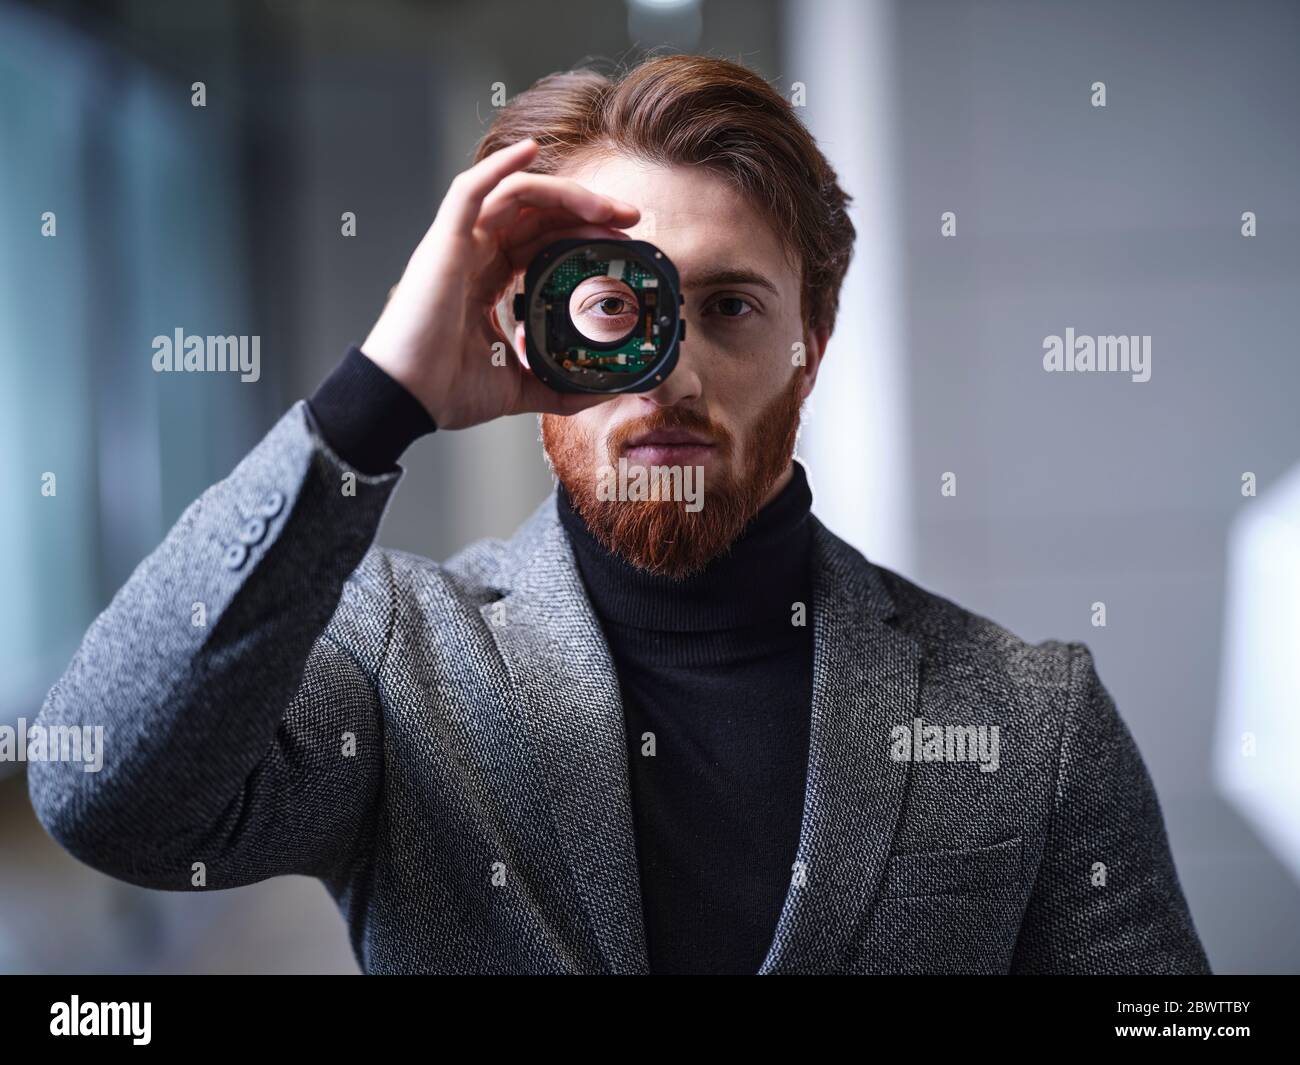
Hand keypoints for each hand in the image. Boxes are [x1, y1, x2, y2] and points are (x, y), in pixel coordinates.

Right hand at [360, 137, 640, 429]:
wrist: (407, 399)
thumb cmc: (447, 390)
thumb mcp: (520, 386)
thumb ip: (559, 386)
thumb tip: (602, 392)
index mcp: (490, 282)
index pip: (543, 242)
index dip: (583, 236)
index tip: (623, 245)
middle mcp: (476, 256)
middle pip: (538, 215)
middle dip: (587, 210)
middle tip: (629, 219)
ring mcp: (459, 245)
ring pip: (516, 196)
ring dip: (564, 193)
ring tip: (605, 206)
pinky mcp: (443, 242)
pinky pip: (470, 189)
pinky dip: (501, 166)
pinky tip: (531, 150)